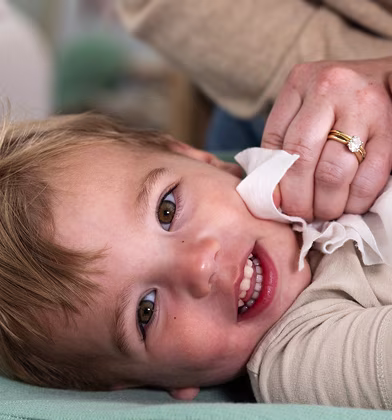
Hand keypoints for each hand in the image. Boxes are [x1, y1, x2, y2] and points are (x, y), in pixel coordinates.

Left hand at [262, 57, 391, 220]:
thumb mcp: (305, 108)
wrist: (387, 81)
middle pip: (301, 159)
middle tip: (300, 215)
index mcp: (299, 83)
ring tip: (323, 213)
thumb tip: (273, 195)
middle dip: (298, 198)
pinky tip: (349, 206)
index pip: (275, 141)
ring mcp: (363, 107)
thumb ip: (286, 141)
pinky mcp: (391, 128)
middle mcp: (329, 88)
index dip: (274, 180)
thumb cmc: (338, 103)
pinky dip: (355, 201)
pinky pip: (368, 177)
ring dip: (326, 204)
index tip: (277, 203)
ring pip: (332, 172)